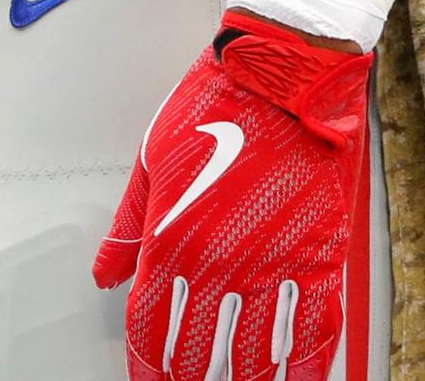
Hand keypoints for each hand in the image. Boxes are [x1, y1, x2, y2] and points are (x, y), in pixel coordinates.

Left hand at [93, 15, 370, 380]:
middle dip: (190, 378)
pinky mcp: (320, 257)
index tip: (146, 378)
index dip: (145, 364)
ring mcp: (275, 266)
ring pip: (257, 356)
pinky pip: (313, 331)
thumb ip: (126, 229)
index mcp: (173, 242)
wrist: (282, 75)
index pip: (150, 330)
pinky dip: (303, 366)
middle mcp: (222, 265)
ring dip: (242, 380)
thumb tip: (104, 275)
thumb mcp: (151, 162)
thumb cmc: (214, 107)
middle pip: (200, 354)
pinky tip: (293, 378)